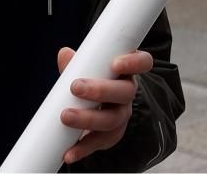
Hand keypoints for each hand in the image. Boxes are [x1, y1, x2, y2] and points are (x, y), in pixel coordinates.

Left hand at [56, 47, 152, 164]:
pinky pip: (99, 142)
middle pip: (125, 92)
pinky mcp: (110, 136)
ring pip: (112, 119)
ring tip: (65, 116)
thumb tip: (64, 53)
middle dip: (100, 90)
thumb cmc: (95, 82)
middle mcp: (127, 94)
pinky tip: (69, 153)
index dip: (133, 62)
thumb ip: (79, 63)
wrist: (99, 109)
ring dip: (88, 119)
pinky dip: (82, 149)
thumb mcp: (90, 69)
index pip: (142, 62)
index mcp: (126, 72)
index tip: (115, 63)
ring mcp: (121, 116)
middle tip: (76, 87)